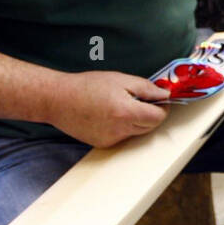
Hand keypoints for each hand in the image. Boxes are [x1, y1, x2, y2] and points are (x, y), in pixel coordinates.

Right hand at [46, 71, 170, 146]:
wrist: (58, 99)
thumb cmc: (87, 86)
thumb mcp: (121, 80)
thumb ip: (147, 88)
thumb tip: (165, 94)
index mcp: (126, 113)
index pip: (158, 117)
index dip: (162, 107)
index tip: (158, 98)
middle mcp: (120, 131)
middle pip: (150, 126)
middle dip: (149, 113)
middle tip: (138, 98)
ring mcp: (111, 140)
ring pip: (136, 132)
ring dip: (136, 120)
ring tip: (118, 105)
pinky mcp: (103, 144)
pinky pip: (122, 136)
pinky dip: (122, 126)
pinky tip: (107, 114)